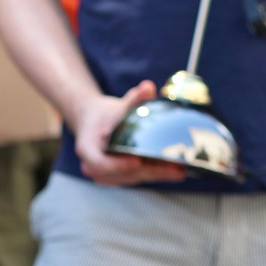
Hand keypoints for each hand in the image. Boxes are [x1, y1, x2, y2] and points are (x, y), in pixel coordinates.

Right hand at [72, 81, 188, 184]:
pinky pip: (137, 178)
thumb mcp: (116, 105)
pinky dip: (154, 174)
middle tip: (173, 169)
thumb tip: (148, 87)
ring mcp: (106, 175)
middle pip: (123, 174)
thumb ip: (133, 99)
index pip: (100, 163)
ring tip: (178, 170)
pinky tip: (174, 171)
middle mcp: (94, 167)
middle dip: (150, 172)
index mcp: (87, 148)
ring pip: (133, 178)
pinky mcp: (119, 178)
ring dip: (155, 175)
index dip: (119, 165)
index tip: (137, 161)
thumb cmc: (103, 114)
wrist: (93, 122)